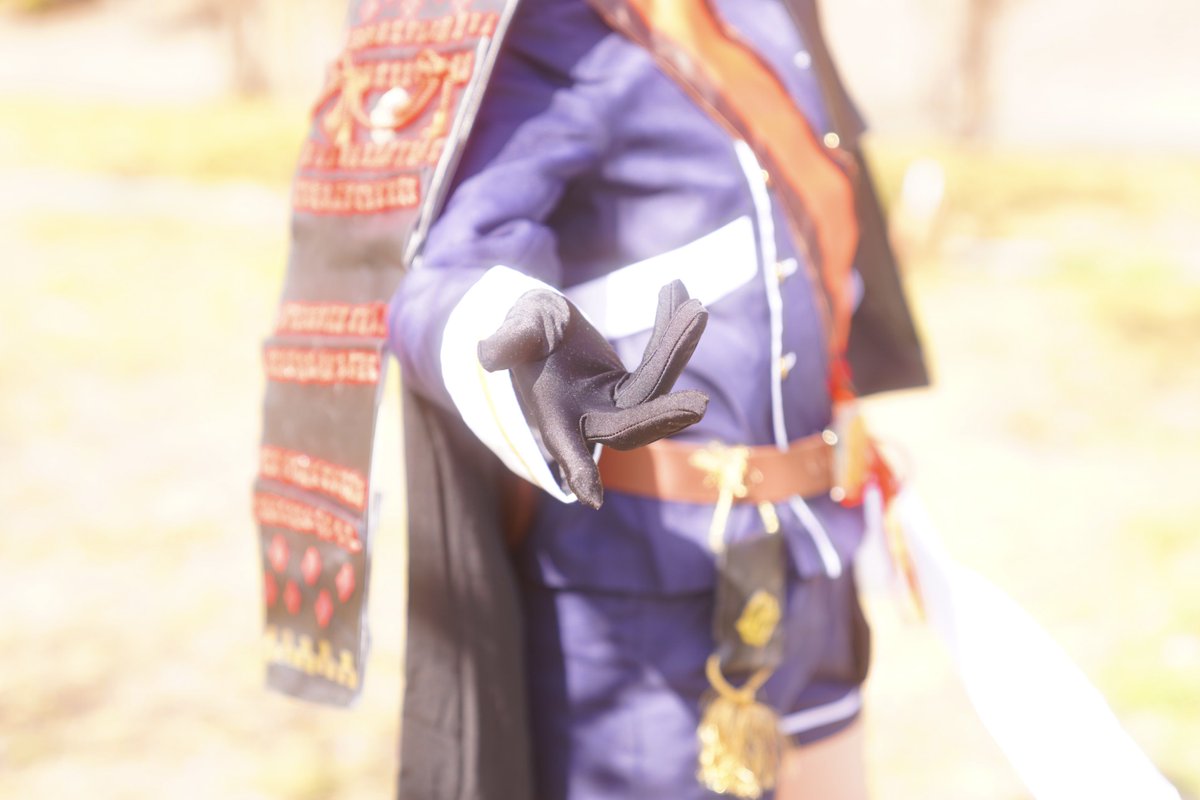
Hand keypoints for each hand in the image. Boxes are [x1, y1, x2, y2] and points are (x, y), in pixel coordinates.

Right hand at [478, 280, 708, 507]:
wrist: (542, 326)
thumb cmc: (524, 332)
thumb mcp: (518, 329)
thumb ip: (510, 341)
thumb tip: (489, 354)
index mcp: (556, 419)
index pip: (567, 449)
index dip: (578, 472)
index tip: (593, 499)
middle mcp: (591, 420)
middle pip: (632, 428)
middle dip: (664, 415)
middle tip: (700, 405)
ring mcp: (618, 405)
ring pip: (656, 388)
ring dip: (678, 348)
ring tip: (695, 309)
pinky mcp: (636, 387)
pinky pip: (661, 361)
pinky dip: (671, 329)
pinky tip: (678, 289)